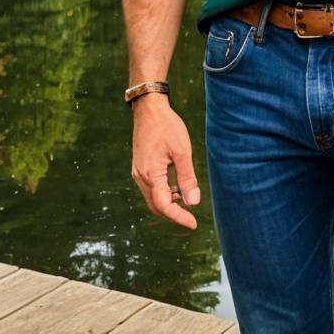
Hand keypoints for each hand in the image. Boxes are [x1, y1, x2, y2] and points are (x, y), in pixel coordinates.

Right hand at [131, 93, 200, 228]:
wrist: (149, 109)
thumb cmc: (167, 127)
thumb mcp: (182, 151)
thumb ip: (187, 178)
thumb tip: (193, 202)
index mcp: (151, 175)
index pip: (164, 206)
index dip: (179, 217)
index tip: (194, 223)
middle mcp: (141, 177)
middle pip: (156, 206)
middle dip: (173, 215)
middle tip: (191, 218)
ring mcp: (138, 172)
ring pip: (153, 198)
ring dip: (169, 205)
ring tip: (187, 203)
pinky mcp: (140, 167)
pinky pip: (151, 188)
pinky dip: (164, 194)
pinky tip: (177, 189)